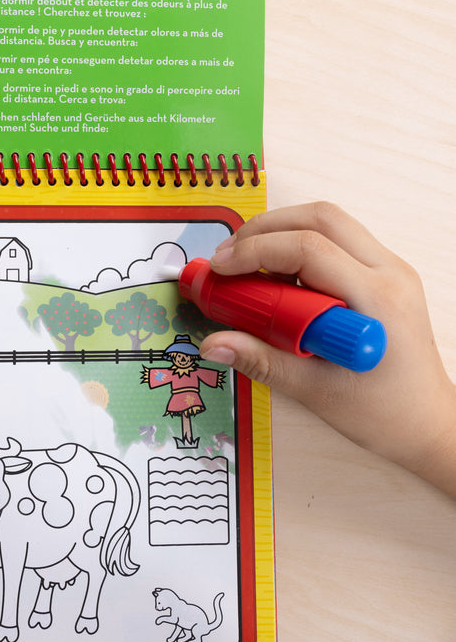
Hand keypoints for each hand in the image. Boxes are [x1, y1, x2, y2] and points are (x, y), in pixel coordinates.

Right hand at [199, 202, 455, 494]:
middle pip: (321, 218)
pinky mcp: (381, 274)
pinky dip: (297, 246)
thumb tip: (214, 344)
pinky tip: (274, 276)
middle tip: (227, 257)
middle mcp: (390, 272)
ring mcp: (390, 269)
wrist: (427, 423)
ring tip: (245, 265)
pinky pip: (335, 240)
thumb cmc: (384, 413)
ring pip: (328, 222)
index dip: (257, 250)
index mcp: (377, 299)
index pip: (310, 248)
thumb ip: (260, 360)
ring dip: (280, 232)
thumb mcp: (315, 390)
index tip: (220, 269)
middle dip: (265, 229)